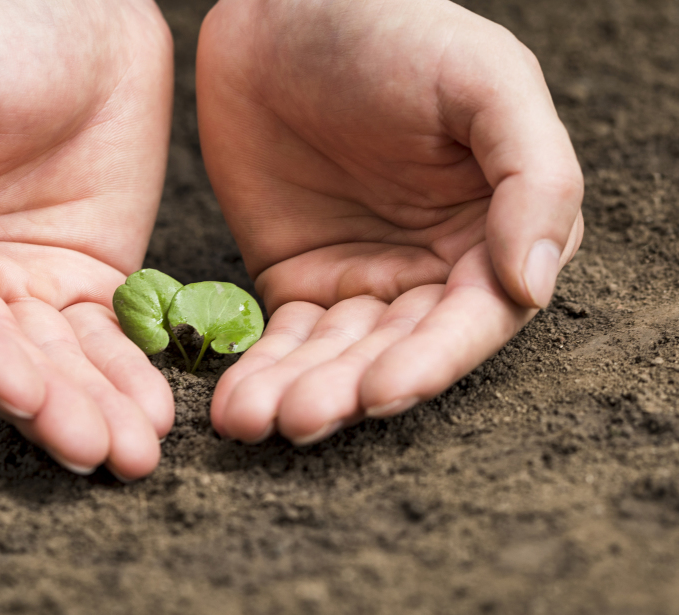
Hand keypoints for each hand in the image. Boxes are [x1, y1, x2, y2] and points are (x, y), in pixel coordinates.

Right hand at [0, 0, 173, 478]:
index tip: (24, 396)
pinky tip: (152, 411)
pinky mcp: (79, 282)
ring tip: (135, 453)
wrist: (88, 10)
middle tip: (98, 451)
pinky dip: (127, 376)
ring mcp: (13, 281)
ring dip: (92, 408)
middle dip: (48, 406)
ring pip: (52, 360)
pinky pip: (102, 340)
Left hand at [198, 0, 582, 444]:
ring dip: (295, 393)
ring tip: (250, 420)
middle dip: (347, 390)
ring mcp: (361, 282)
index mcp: (494, 233)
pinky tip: (234, 403)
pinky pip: (281, 340)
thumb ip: (533, 175)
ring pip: (334, 358)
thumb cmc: (398, 30)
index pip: (472, 318)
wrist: (286, 9)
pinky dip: (259, 371)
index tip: (379, 388)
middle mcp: (432, 271)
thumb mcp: (485, 80)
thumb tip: (534, 284)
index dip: (430, 359)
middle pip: (395, 352)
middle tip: (298, 417)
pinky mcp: (297, 283)